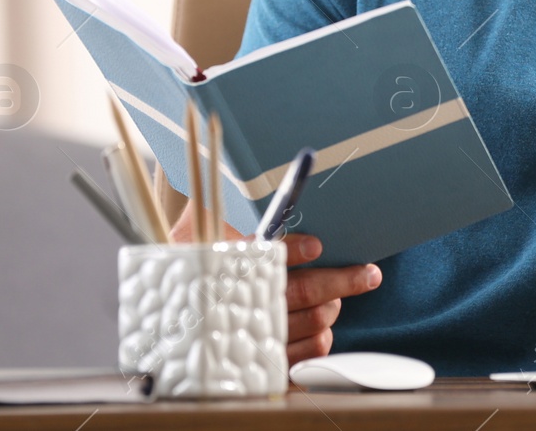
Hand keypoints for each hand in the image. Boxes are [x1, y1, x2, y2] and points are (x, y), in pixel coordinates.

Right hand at [168, 200, 382, 364]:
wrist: (168, 311)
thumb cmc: (189, 260)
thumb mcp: (195, 227)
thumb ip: (215, 203)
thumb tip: (247, 170)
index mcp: (220, 269)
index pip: (260, 259)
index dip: (292, 250)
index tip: (317, 244)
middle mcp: (234, 306)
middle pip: (296, 294)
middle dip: (338, 282)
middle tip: (367, 273)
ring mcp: (246, 338)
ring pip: (305, 325)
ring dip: (331, 309)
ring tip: (342, 295)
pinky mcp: (256, 365)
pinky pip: (297, 359)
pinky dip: (316, 344)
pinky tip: (324, 328)